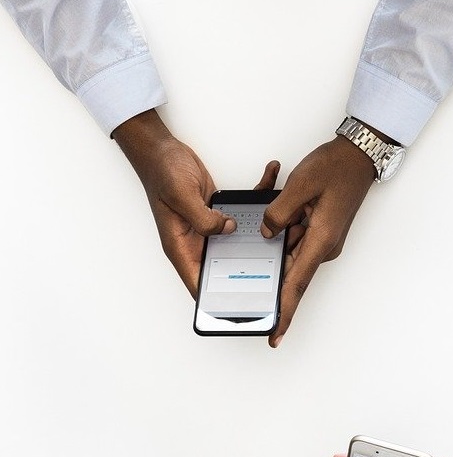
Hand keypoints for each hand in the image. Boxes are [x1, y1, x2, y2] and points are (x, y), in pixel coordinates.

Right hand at [113, 109, 278, 294]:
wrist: (161, 149)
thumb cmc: (162, 172)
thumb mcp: (182, 196)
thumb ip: (204, 219)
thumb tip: (227, 230)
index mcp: (181, 247)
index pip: (200, 285)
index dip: (218, 300)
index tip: (244, 306)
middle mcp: (196, 241)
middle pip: (227, 266)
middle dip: (252, 266)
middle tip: (280, 263)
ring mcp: (209, 228)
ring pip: (240, 240)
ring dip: (263, 231)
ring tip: (288, 222)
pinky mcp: (219, 213)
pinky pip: (243, 214)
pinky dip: (258, 201)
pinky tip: (270, 185)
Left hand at [260, 135, 378, 347]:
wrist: (358, 156)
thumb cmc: (336, 168)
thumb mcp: (300, 185)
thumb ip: (277, 213)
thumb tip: (267, 233)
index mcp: (321, 240)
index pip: (297, 284)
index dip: (285, 312)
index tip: (274, 335)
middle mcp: (324, 246)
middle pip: (291, 271)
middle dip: (273, 273)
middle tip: (252, 280)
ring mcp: (323, 240)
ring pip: (290, 251)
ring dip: (278, 240)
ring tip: (281, 212)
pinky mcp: (320, 231)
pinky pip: (295, 238)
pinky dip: (284, 229)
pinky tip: (283, 205)